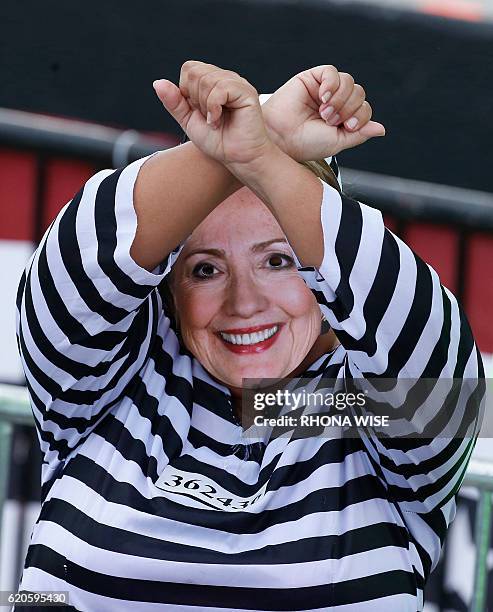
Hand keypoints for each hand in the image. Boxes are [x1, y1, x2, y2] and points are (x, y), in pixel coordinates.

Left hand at [153, 61, 271, 166]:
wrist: (238, 159)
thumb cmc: (219, 142)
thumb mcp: (189, 121)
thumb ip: (174, 102)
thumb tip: (157, 82)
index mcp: (213, 82)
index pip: (189, 69)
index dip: (186, 92)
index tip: (199, 112)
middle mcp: (225, 78)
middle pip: (194, 72)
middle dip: (195, 99)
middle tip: (208, 118)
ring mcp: (237, 83)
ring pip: (206, 79)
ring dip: (205, 106)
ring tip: (215, 121)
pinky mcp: (246, 92)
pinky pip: (220, 88)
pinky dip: (213, 108)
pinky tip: (219, 120)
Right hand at [262, 65, 385, 160]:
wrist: (282, 138)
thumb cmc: (305, 144)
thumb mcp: (338, 142)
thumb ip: (360, 134)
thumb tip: (381, 129)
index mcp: (341, 118)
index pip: (364, 109)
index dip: (360, 116)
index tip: (346, 127)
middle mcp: (334, 103)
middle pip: (358, 93)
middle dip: (349, 108)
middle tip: (331, 120)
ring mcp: (323, 90)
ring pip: (348, 82)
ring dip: (341, 98)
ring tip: (325, 112)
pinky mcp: (311, 78)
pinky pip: (332, 72)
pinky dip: (332, 84)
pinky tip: (323, 96)